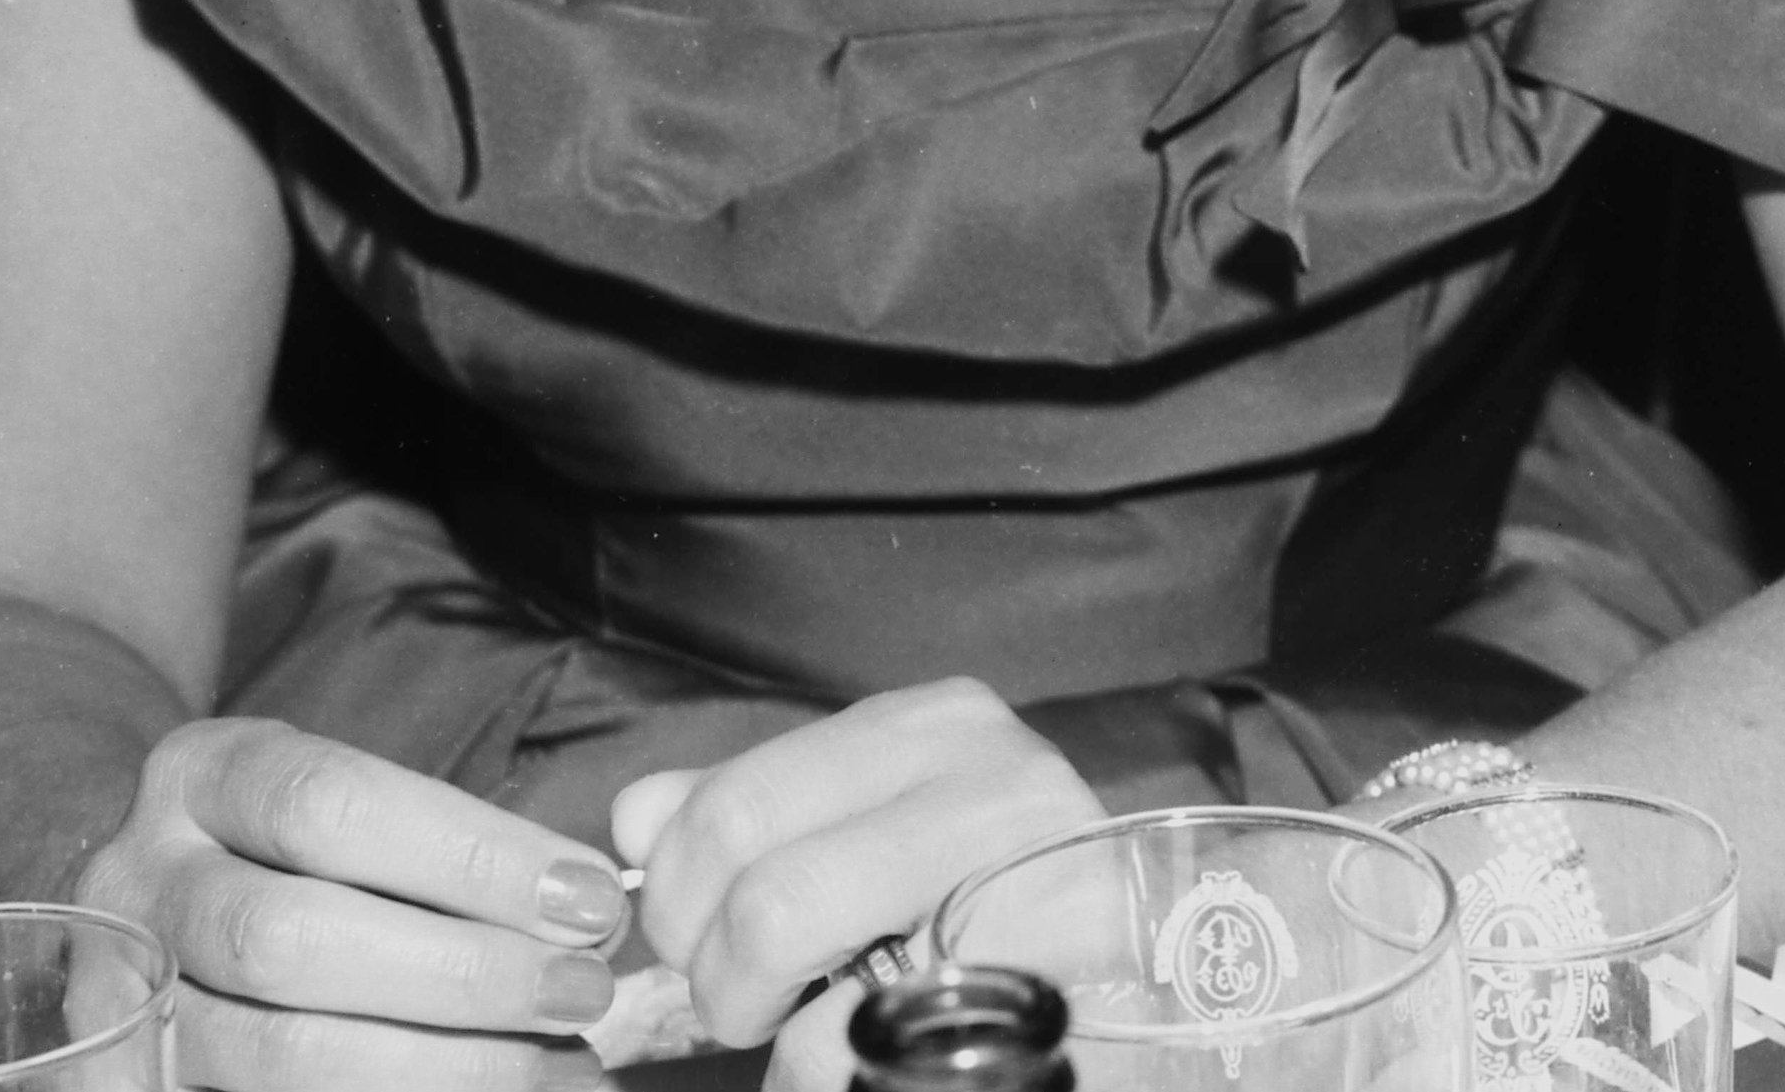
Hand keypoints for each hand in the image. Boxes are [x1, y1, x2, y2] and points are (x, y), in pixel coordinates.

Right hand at [71, 715, 630, 1091]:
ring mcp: (111, 1007)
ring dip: (437, 1068)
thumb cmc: (298, 848)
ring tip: (553, 1071)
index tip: (591, 902)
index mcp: (202, 775)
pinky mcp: (132, 1089)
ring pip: (275, 1053)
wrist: (157, 901)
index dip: (474, 858)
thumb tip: (588, 912)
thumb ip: (454, 847)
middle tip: (583, 996)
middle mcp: (136, 886)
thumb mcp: (351, 806)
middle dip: (461, 976)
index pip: (338, 806)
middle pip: (296, 939)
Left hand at [611, 681, 1099, 1062]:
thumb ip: (753, 813)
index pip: (729, 805)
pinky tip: (876, 1052)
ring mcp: (1025, 866)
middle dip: (717, 975)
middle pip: (758, 885)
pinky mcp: (1043, 968)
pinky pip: (861, 1039)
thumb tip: (639, 814)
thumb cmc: (993, 901)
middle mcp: (987, 772)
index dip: (679, 899)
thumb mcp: (872, 828)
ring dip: (774, 1031)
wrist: (1145, 968)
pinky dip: (828, 1068)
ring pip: (797, 948)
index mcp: (930, 726)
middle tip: (752, 1003)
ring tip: (819, 1026)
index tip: (704, 942)